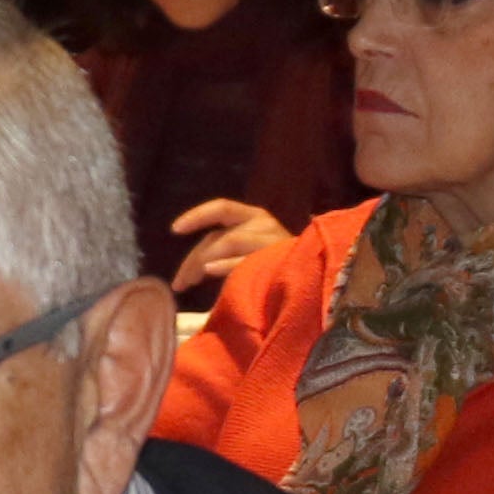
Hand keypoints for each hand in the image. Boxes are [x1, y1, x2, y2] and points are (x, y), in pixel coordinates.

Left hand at [167, 197, 283, 291]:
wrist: (319, 277)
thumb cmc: (278, 267)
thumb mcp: (248, 254)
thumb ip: (225, 253)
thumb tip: (197, 266)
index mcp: (254, 216)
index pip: (220, 209)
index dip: (196, 216)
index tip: (174, 230)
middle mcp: (263, 222)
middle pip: (219, 235)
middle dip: (195, 259)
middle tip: (180, 283)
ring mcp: (272, 238)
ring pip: (229, 241)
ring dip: (206, 261)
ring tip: (191, 281)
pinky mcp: (280, 255)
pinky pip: (246, 259)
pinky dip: (226, 264)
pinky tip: (210, 271)